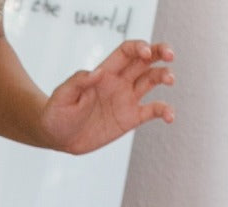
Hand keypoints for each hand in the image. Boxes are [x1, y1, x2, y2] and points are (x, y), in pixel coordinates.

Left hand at [40, 40, 174, 154]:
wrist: (57, 138)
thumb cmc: (56, 114)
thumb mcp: (62, 96)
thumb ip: (78, 82)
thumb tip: (98, 73)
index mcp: (105, 73)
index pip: (127, 52)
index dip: (139, 47)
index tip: (147, 52)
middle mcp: (119, 82)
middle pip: (145, 60)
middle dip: (160, 52)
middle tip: (171, 55)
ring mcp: (126, 100)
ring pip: (151, 80)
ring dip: (164, 76)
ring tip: (170, 80)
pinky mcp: (130, 119)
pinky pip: (152, 111)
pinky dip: (164, 111)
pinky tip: (170, 116)